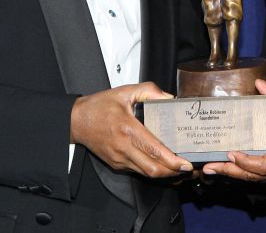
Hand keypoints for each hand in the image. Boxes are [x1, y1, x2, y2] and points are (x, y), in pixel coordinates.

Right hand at [70, 82, 192, 177]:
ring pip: (146, 174)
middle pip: (152, 169)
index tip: (186, 162)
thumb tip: (169, 98)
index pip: (154, 150)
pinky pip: (138, 171)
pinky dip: (152, 171)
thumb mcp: (125, 91)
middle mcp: (124, 148)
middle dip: (173, 172)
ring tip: (179, 169)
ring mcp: (119, 159)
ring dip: (164, 174)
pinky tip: (162, 166)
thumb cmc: (99, 106)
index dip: (172, 160)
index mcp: (128, 129)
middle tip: (188, 168)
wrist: (76, 121)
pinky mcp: (116, 164)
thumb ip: (149, 91)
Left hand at [201, 79, 265, 182]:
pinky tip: (234, 169)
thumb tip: (260, 83)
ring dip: (236, 175)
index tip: (230, 153)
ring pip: (258, 181)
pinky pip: (264, 180)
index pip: (263, 165)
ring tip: (215, 168)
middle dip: (231, 172)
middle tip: (209, 167)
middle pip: (255, 177)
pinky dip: (248, 175)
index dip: (245, 162)